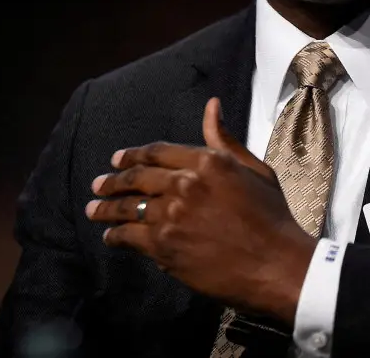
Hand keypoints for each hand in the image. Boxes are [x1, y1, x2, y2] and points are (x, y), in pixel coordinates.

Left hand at [86, 98, 316, 323]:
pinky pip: (130, 236)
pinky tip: (110, 236)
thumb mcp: (254, 170)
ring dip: (106, 208)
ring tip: (93, 210)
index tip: (117, 159)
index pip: (158, 152)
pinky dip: (116, 236)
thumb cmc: (272, 217)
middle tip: (98, 185)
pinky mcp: (164, 245)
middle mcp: (185, 183)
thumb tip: (211, 106)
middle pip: (137, 178)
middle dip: (113, 181)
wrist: (276, 264)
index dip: (133, 155)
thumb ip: (225, 141)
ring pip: (129, 207)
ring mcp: (172, 215)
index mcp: (207, 161)